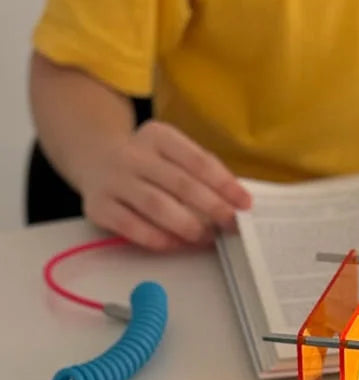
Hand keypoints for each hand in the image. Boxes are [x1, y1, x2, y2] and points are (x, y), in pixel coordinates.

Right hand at [80, 121, 251, 250]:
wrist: (92, 156)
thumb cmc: (148, 162)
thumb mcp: (172, 154)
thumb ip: (201, 173)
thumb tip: (235, 203)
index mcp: (158, 136)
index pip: (197, 160)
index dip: (224, 184)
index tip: (244, 203)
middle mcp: (133, 154)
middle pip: (180, 183)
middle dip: (212, 207)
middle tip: (231, 224)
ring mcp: (113, 180)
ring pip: (156, 204)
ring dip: (187, 225)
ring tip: (207, 237)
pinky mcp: (97, 206)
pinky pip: (130, 225)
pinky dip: (156, 237)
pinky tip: (175, 244)